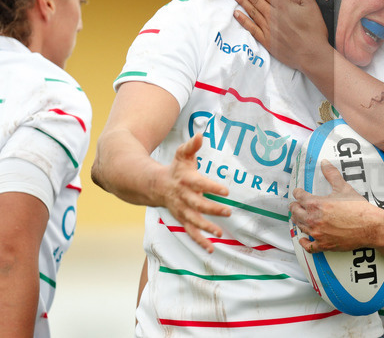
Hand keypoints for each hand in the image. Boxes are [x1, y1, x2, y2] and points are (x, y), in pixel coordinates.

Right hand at [160, 133, 230, 252]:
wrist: (155, 186)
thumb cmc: (176, 169)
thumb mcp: (182, 154)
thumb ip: (191, 146)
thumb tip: (200, 134)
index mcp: (185, 181)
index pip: (200, 184)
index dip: (212, 187)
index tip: (226, 190)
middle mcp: (183, 197)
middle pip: (198, 205)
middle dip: (212, 209)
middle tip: (228, 211)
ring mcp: (182, 210)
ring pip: (194, 222)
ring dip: (206, 228)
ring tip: (220, 233)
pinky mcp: (182, 219)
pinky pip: (191, 232)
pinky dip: (200, 241)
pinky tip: (211, 249)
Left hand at [232, 0, 329, 70]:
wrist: (311, 55)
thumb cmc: (313, 32)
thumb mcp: (312, 7)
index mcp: (283, 6)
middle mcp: (273, 16)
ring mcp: (268, 28)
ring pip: (251, 11)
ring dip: (241, 0)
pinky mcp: (266, 40)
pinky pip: (251, 28)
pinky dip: (243, 20)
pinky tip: (236, 14)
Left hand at [290, 161, 380, 252]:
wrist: (370, 226)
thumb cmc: (357, 207)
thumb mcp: (343, 188)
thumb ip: (332, 174)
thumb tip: (324, 162)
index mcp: (316, 204)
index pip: (299, 197)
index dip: (298, 193)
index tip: (298, 192)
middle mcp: (313, 219)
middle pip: (295, 212)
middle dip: (295, 207)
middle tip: (296, 204)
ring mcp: (318, 234)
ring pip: (300, 227)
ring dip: (298, 221)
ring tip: (299, 217)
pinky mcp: (324, 245)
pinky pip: (309, 246)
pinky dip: (304, 243)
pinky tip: (303, 239)